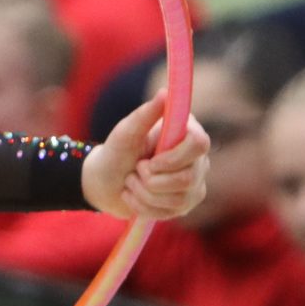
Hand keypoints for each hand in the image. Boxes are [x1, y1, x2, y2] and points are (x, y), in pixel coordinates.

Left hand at [82, 96, 211, 220]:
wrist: (104, 183)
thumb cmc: (116, 152)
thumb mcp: (125, 133)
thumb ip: (144, 115)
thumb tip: (164, 93)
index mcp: (186, 133)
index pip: (200, 144)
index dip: (173, 158)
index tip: (149, 161)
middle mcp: (197, 158)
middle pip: (190, 177)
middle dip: (151, 179)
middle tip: (135, 170)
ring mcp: (195, 183)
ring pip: (179, 198)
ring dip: (143, 192)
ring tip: (131, 182)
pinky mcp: (185, 203)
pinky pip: (170, 212)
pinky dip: (143, 206)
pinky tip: (134, 196)